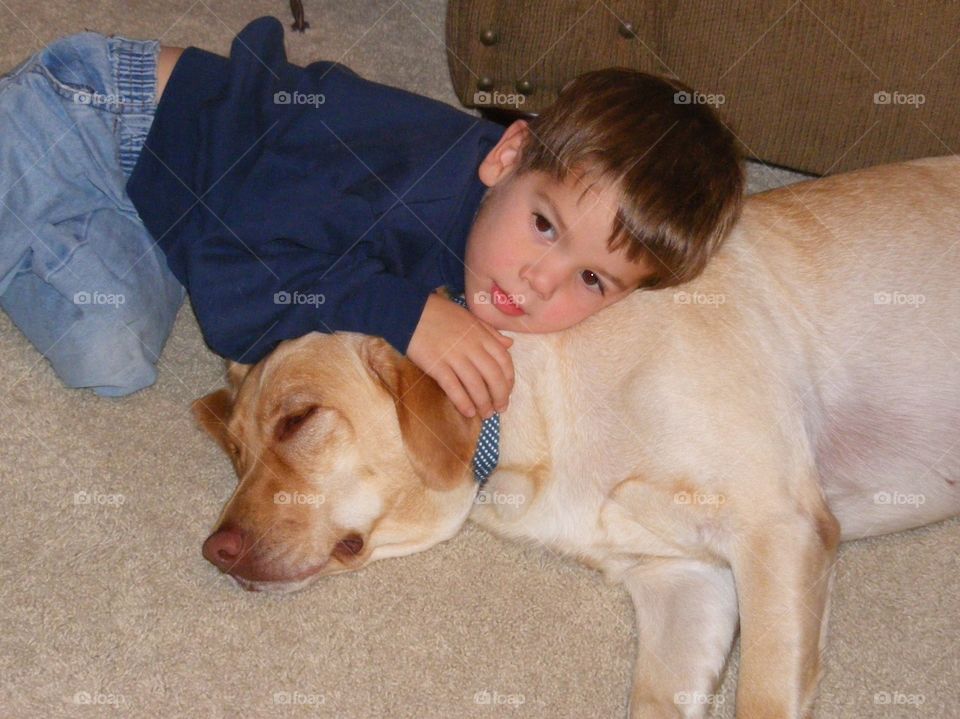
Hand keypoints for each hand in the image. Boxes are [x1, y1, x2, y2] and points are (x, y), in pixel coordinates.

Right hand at [407, 292, 514, 418]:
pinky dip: (463, 402)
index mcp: (481, 335)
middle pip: (493, 376)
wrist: (410, 311)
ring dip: (483, 403)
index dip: (509, 379)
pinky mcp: (436, 366)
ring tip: (486, 414)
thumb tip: (509, 344)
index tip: (508, 391)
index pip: (504, 361)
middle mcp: (471, 347)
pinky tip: (468, 412)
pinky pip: (454, 388)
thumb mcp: (470, 317)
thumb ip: (490, 332)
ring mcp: (454, 357)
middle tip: (500, 409)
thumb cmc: (440, 313)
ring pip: (476, 385)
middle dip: (500, 396)